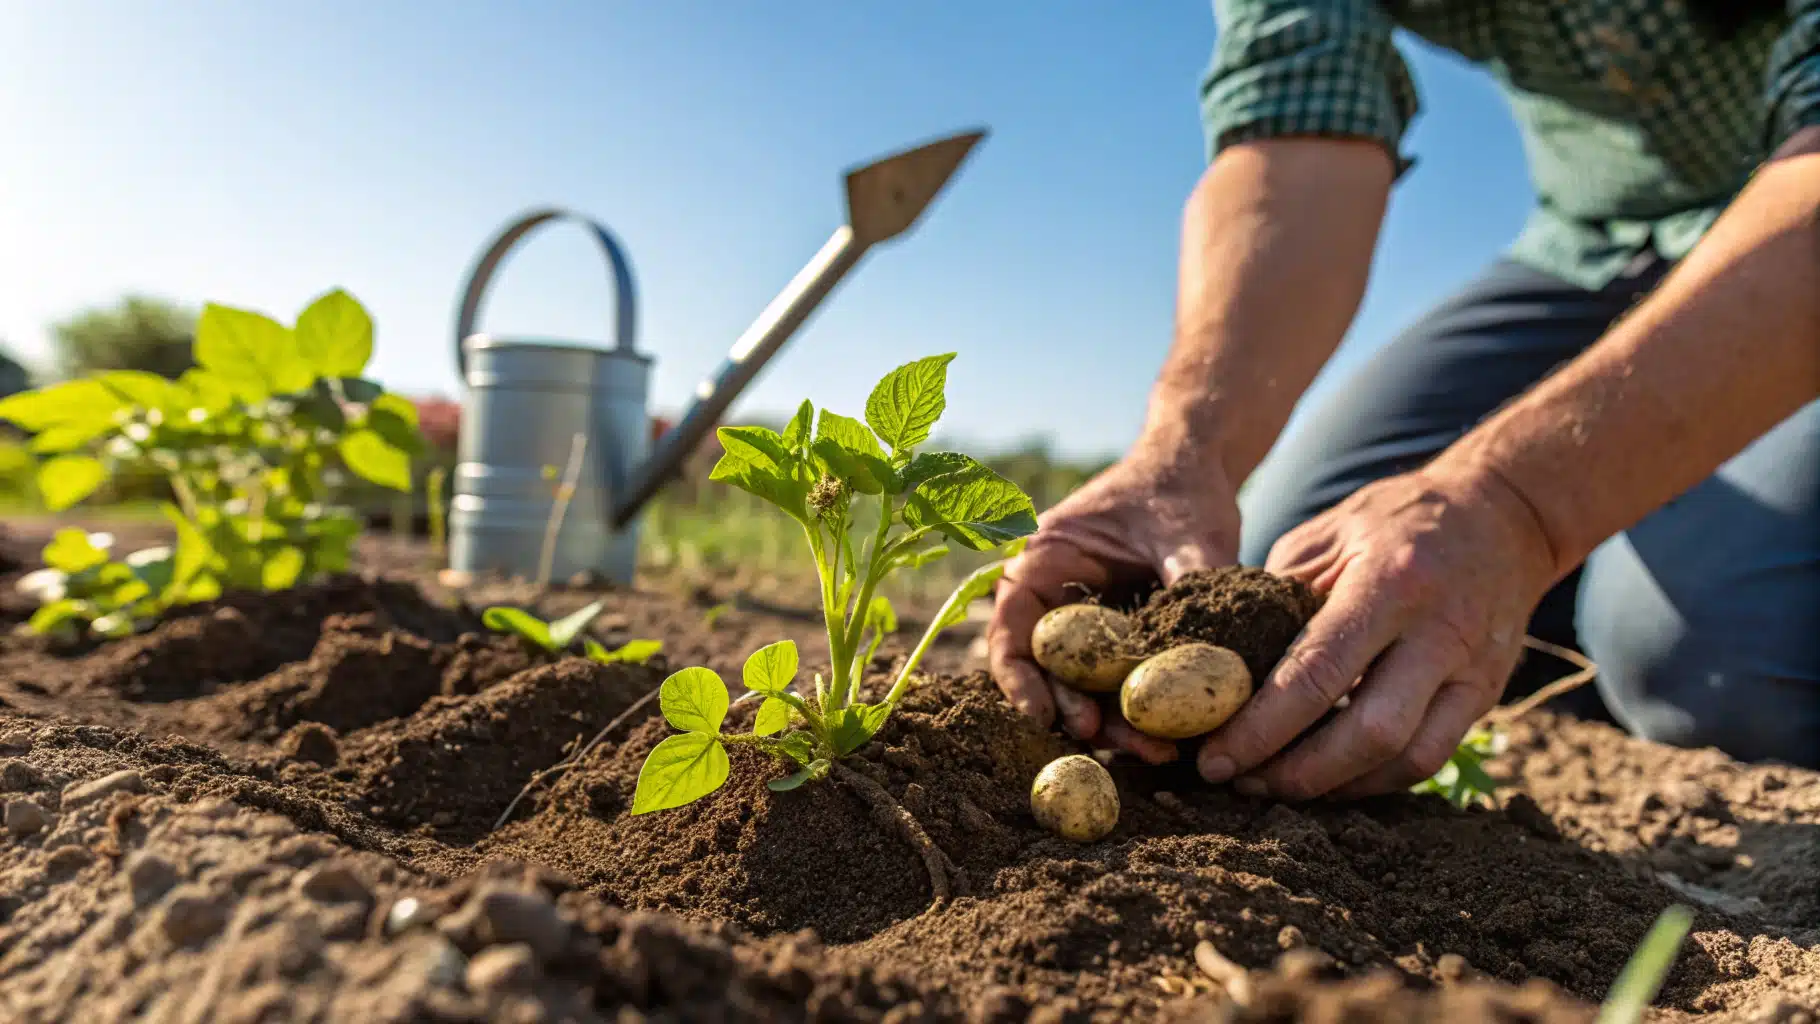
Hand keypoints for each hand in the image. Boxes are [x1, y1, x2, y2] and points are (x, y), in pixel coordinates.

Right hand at [988, 448, 1239, 761]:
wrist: (1198, 474)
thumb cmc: (1182, 490)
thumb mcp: (1190, 531)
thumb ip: (1191, 581)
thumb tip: (1208, 645)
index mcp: (1044, 560)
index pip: (1012, 629)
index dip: (1020, 679)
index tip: (1045, 717)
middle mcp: (1054, 597)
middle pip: (1045, 669)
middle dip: (1074, 711)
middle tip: (1108, 741)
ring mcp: (1085, 621)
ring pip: (1083, 686)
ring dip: (1112, 722)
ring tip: (1159, 751)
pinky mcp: (1116, 639)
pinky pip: (1116, 683)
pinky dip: (1137, 710)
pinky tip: (1171, 736)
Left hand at [1195, 464, 1560, 799]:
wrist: (1503, 514)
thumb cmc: (1396, 521)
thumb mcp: (1328, 536)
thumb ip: (1279, 598)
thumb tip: (1225, 668)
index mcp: (1389, 582)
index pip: (1316, 672)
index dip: (1261, 727)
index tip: (1215, 758)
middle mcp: (1438, 632)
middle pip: (1369, 733)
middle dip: (1297, 772)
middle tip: (1242, 783)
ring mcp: (1471, 669)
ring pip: (1408, 759)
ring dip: (1337, 787)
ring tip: (1279, 787)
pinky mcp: (1486, 694)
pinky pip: (1431, 757)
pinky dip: (1376, 779)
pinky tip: (1330, 778)